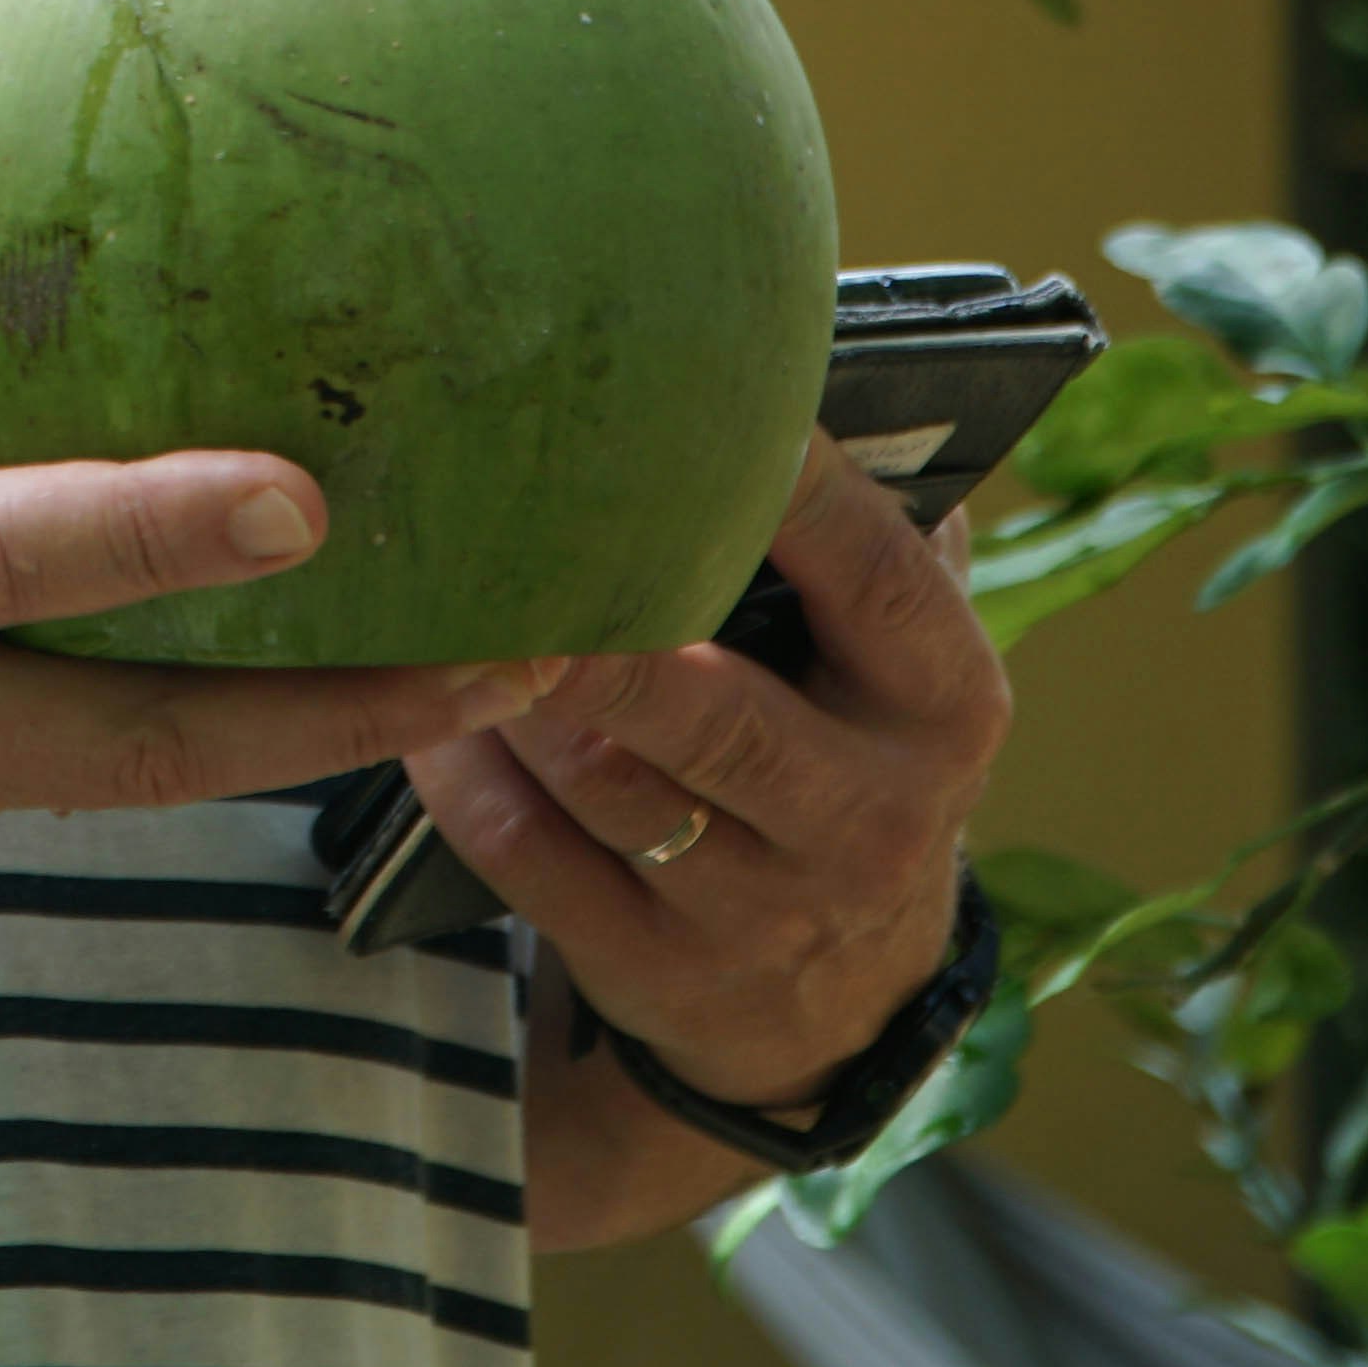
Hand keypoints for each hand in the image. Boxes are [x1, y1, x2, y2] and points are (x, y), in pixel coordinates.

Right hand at [0, 0, 559, 852]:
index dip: (148, 529)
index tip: (304, 495)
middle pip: (154, 746)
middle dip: (349, 711)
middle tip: (533, 644)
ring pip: (163, 778)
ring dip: (338, 733)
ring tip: (520, 658)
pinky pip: (122, 767)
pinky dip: (248, 727)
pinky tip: (365, 659)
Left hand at [402, 431, 1010, 1104]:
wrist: (839, 999)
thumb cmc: (844, 748)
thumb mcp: (892, 661)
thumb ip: (859, 533)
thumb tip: (774, 367)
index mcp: (944, 706)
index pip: (867, 574)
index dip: (778, 486)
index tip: (684, 399)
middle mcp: (869, 815)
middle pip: (716, 710)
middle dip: (602, 626)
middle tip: (505, 529)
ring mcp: (763, 909)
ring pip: (602, 776)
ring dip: (511, 683)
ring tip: (444, 595)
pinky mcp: (659, 969)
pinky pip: (526, 853)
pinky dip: (464, 770)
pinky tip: (423, 703)